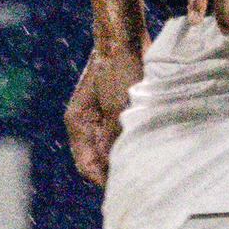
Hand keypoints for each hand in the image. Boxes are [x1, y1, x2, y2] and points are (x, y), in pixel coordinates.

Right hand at [64, 38, 142, 187]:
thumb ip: (116, 136)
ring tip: (146, 169)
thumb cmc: (118, 68)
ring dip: (127, 158)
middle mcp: (88, 125)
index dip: (104, 181)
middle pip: (99, 161)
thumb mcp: (118, 106)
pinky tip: (149, 150)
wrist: (124, 38)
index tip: (124, 190)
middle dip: (116, 172)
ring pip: (112, 151)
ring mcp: (102, 119)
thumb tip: (121, 165)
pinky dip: (133, 145)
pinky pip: (123, 137)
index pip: (86, 165)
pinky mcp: (117, 112)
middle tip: (140, 184)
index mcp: (78, 124)